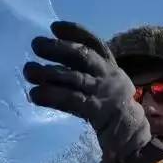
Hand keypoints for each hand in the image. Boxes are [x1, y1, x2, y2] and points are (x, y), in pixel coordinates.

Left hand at [23, 21, 151, 162]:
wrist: (134, 135)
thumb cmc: (115, 109)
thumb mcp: (106, 85)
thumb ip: (87, 75)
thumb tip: (53, 66)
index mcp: (111, 67)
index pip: (94, 43)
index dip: (75, 32)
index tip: (54, 27)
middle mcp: (108, 75)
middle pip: (82, 55)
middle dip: (58, 48)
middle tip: (36, 44)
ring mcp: (102, 92)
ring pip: (73, 77)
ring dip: (49, 72)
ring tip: (28, 70)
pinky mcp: (96, 109)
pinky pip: (71, 99)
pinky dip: (51, 95)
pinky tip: (35, 94)